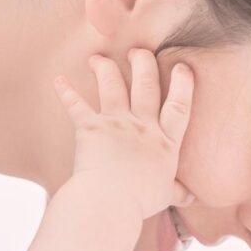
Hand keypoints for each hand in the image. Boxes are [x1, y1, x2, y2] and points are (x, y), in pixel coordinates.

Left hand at [55, 50, 192, 218]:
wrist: (111, 199)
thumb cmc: (140, 200)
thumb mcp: (165, 195)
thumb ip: (177, 191)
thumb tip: (191, 197)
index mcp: (165, 143)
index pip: (179, 108)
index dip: (182, 85)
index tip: (182, 67)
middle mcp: (143, 126)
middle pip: (146, 86)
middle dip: (143, 63)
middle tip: (139, 50)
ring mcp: (117, 123)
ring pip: (113, 86)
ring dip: (105, 68)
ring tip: (98, 58)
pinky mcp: (91, 127)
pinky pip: (76, 106)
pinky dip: (66, 92)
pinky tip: (58, 80)